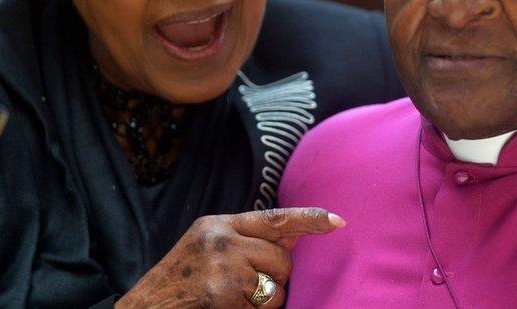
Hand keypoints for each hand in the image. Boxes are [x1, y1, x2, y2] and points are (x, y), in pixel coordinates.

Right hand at [117, 207, 343, 307]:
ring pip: (276, 288)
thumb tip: (294, 231)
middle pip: (282, 258)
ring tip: (232, 299)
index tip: (337, 222)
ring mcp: (223, 269)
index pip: (274, 218)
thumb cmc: (179, 282)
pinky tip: (227, 308)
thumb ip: (250, 238)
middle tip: (245, 286)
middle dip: (275, 277)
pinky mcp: (224, 296)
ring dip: (264, 301)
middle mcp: (221, 241)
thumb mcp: (208, 247)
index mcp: (218, 224)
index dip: (310, 220)